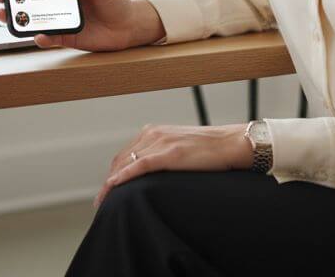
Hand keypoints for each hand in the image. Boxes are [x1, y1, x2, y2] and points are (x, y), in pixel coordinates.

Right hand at [0, 0, 164, 50]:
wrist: (128, 26)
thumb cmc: (114, 0)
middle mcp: (55, 1)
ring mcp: (57, 19)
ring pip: (29, 18)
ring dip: (14, 16)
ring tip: (4, 13)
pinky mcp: (64, 37)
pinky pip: (48, 38)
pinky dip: (41, 37)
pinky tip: (39, 34)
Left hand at [95, 123, 254, 206]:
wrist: (232, 143)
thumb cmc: (211, 150)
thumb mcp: (180, 148)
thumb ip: (164, 155)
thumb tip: (153, 174)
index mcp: (155, 131)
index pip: (125, 154)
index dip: (113, 173)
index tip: (107, 190)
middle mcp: (153, 133)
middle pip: (120, 160)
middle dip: (108, 181)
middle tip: (102, 202)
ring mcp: (160, 142)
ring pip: (125, 164)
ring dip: (111, 184)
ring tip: (104, 202)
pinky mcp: (169, 153)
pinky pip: (138, 166)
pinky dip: (122, 178)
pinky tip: (113, 188)